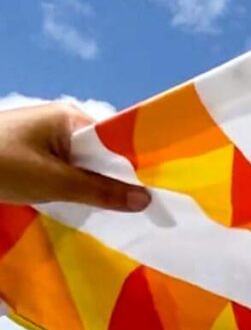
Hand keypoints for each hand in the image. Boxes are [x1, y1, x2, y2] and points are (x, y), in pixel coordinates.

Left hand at [0, 101, 149, 210]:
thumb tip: (146, 200)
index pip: (117, 140)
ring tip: (112, 212)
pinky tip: (78, 205)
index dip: (136, 167)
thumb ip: (101, 191)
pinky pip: (64, 168)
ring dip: (92, 187)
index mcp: (70, 116)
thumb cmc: (1, 166)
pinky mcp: (29, 152)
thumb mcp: (54, 183)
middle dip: (115, 181)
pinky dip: (72, 187)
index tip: (157, 194)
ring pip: (82, 164)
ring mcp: (43, 135)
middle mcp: (60, 120)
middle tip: (139, 211)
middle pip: (101, 153)